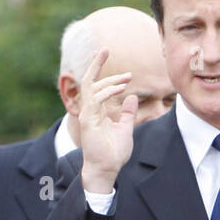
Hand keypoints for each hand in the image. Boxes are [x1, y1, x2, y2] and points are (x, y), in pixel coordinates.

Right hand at [78, 49, 137, 192]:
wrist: (107, 169)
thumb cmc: (114, 153)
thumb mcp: (125, 128)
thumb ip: (127, 113)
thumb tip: (132, 98)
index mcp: (96, 111)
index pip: (96, 86)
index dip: (102, 71)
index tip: (116, 64)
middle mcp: (89, 111)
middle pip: (89, 81)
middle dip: (97, 64)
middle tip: (106, 50)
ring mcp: (87, 115)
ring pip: (91, 87)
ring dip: (108, 79)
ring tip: (126, 78)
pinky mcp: (87, 121)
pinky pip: (95, 100)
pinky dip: (107, 92)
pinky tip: (121, 88)